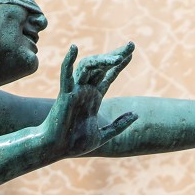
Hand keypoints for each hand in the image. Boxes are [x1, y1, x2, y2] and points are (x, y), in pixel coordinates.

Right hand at [41, 42, 137, 158]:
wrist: (57, 149)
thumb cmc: (75, 144)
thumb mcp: (103, 135)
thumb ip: (119, 125)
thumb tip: (136, 115)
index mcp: (94, 98)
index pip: (108, 75)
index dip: (119, 64)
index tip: (131, 54)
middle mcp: (85, 91)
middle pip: (102, 67)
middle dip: (116, 55)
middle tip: (131, 45)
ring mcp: (75, 90)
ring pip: (88, 67)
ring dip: (102, 60)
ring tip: (118, 57)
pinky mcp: (65, 94)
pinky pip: (65, 74)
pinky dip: (68, 61)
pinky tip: (74, 48)